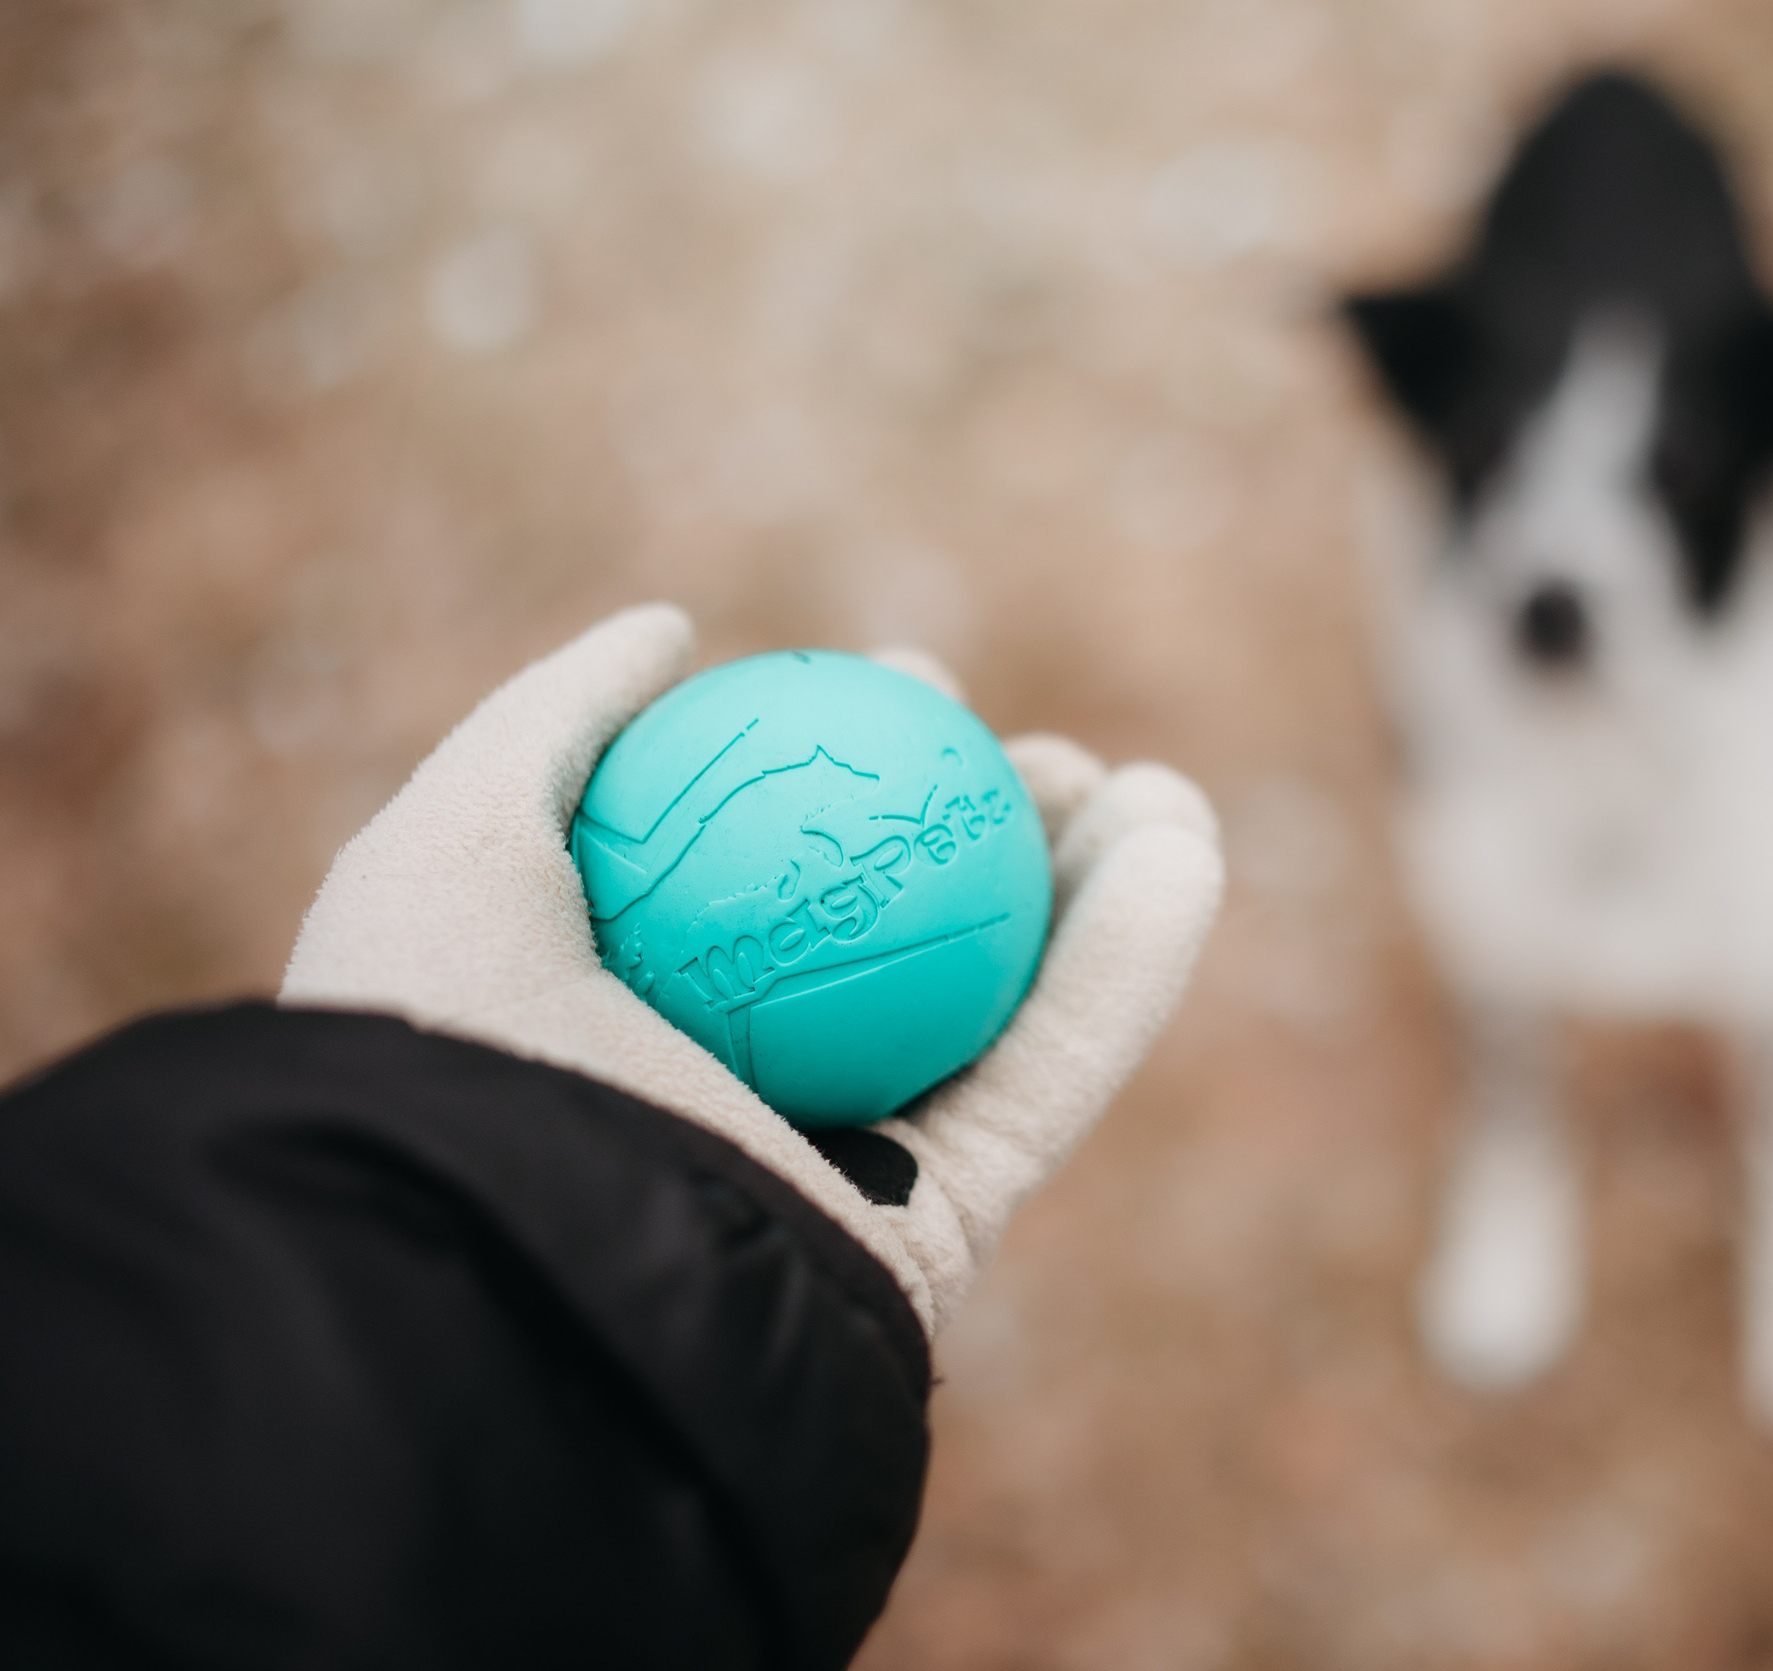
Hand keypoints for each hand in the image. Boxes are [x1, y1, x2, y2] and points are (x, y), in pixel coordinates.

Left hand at [280, 605, 1223, 1336]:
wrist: (510, 1273)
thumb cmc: (460, 1043)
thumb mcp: (457, 838)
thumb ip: (559, 722)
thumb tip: (673, 630)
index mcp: (644, 1007)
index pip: (780, 861)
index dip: (859, 758)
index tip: (902, 680)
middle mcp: (752, 1088)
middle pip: (912, 931)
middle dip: (993, 825)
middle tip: (1029, 752)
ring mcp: (850, 1165)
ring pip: (1007, 1004)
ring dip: (1098, 889)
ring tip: (1157, 790)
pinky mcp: (935, 1230)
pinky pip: (1051, 1077)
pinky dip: (1132, 969)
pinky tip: (1183, 850)